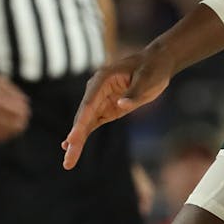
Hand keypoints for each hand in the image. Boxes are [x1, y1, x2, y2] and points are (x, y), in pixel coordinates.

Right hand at [61, 47, 175, 169]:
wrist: (156, 62)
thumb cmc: (152, 69)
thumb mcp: (146, 81)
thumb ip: (133, 94)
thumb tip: (121, 106)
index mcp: (102, 79)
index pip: (88, 104)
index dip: (80, 124)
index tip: (72, 140)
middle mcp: (96, 89)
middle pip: (83, 117)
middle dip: (75, 139)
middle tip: (67, 160)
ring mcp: (100, 99)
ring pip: (85, 122)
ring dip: (77, 141)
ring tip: (68, 161)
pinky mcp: (107, 107)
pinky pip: (92, 123)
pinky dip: (84, 134)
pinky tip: (73, 146)